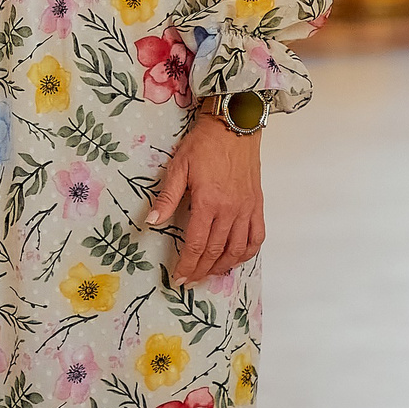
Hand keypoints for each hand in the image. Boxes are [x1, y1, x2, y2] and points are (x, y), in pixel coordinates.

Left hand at [146, 107, 265, 283]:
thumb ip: (167, 197)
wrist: (233, 127)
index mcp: (209, 203)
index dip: (187, 264)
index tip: (178, 278)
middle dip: (201, 270)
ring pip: (238, 248)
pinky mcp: (257, 205)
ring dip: (223, 265)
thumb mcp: (178, 168)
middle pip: (216, 251)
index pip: (197, 244)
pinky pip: (257, 236)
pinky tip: (236, 258)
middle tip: (189, 280)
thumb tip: (151, 221)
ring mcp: (247, 209)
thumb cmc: (203, 145)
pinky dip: (248, 252)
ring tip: (209, 274)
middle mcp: (231, 210)